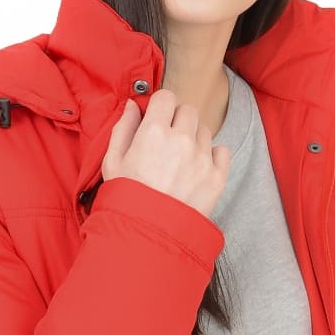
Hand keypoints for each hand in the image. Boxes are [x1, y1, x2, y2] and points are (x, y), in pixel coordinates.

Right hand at [101, 89, 231, 218]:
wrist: (148, 237)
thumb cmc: (126, 200)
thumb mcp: (112, 162)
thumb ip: (123, 128)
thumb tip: (133, 105)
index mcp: (153, 132)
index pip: (166, 97)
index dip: (161, 107)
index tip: (158, 120)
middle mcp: (181, 140)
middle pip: (188, 110)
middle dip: (178, 121)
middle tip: (169, 143)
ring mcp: (202, 159)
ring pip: (205, 130)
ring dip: (194, 139)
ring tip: (180, 163)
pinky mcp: (217, 177)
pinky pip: (222, 150)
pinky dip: (213, 156)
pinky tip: (198, 169)